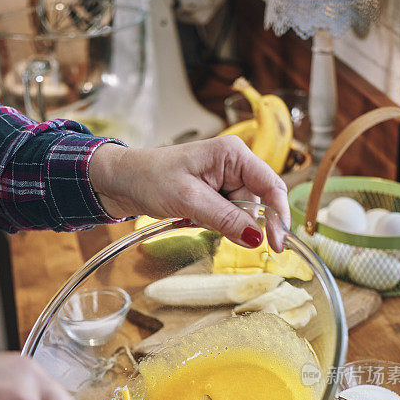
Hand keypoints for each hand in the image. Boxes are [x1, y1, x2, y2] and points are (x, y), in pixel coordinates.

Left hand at [88, 137, 289, 251]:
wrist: (120, 181)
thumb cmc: (149, 178)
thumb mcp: (189, 200)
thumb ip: (226, 219)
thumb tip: (257, 238)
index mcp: (233, 154)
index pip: (272, 186)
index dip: (278, 217)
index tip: (279, 245)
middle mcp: (234, 164)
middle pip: (256, 204)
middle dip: (236, 221)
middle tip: (203, 220)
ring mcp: (224, 179)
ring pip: (240, 214)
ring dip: (219, 223)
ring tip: (190, 214)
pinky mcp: (214, 193)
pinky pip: (225, 216)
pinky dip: (210, 222)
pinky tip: (189, 216)